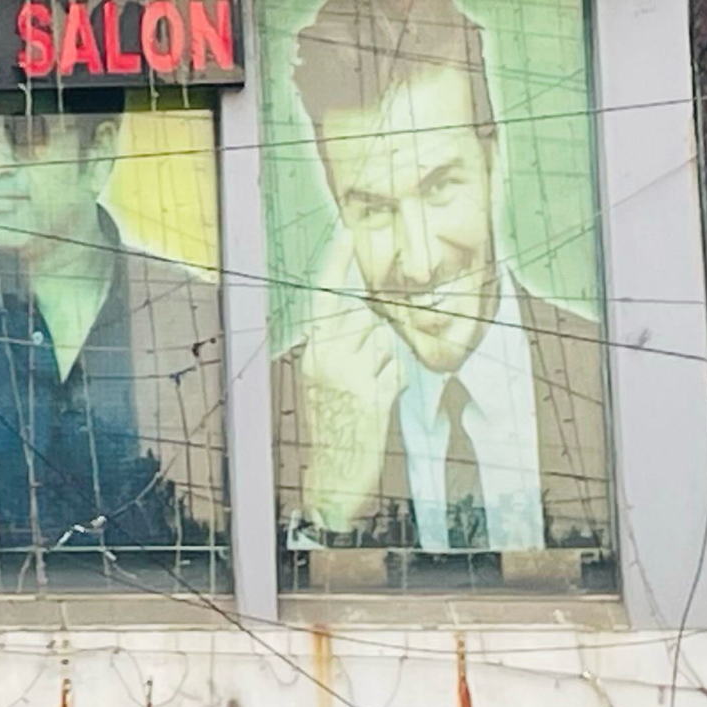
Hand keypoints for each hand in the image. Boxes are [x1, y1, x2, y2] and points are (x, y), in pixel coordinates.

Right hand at [297, 233, 403, 535]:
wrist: (333, 472)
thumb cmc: (328, 423)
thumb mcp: (317, 378)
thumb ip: (332, 346)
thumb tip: (361, 315)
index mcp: (310, 350)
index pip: (323, 295)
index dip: (337, 263)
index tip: (348, 234)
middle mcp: (328, 357)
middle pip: (363, 317)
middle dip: (370, 331)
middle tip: (362, 360)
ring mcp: (353, 376)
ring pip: (384, 341)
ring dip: (384, 359)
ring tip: (367, 386)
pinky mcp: (376, 396)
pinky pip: (396, 370)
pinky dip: (393, 382)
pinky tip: (379, 401)